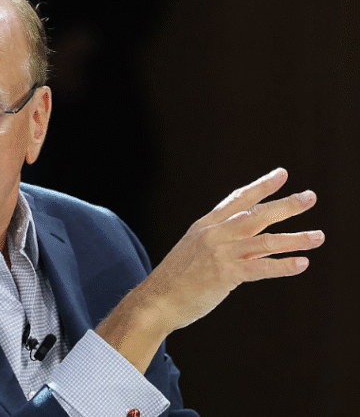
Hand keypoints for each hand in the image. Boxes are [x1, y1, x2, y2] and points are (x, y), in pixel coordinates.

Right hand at [96, 168, 323, 372]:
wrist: (155, 301)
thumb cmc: (174, 280)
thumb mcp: (192, 251)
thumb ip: (216, 243)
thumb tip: (242, 244)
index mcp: (205, 226)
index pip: (238, 200)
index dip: (261, 186)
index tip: (282, 174)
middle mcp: (214, 235)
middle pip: (256, 215)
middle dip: (285, 205)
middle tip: (310, 197)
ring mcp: (220, 253)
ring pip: (264, 241)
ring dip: (294, 238)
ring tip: (319, 236)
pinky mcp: (225, 275)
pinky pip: (261, 268)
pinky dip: (283, 266)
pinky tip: (302, 263)